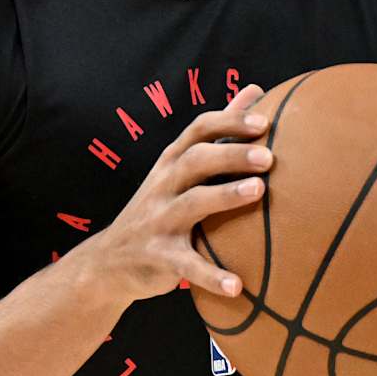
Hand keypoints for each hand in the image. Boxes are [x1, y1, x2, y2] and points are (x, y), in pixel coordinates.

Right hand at [78, 83, 274, 305]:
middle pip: (196, 160)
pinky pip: (187, 266)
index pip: (198, 130)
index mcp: (171, 162)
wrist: (107, 261)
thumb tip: (255, 90)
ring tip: (258, 191)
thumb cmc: (158, 207)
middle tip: (269, 157)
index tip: (264, 122)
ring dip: (225, 196)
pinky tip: (237, 286)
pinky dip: (211, 276)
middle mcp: (163, 186)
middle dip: (231, 154)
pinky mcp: (159, 257)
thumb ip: (216, 131)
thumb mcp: (178, 167)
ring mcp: (159, 221)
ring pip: (192, 203)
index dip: (229, 122)